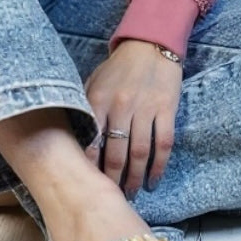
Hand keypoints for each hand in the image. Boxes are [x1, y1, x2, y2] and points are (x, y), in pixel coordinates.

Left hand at [84, 40, 182, 197]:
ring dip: (136, 178)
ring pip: (140, 153)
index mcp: (98, 100)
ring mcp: (145, 108)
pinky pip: (163, 144)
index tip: (87, 185)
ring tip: (131, 194)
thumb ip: (84, 108)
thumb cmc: (117, 67)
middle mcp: (120, 106)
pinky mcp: (166, 109)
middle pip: (115, 154)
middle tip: (111, 197)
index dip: (89, 168)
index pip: (91, 142)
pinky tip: (154, 180)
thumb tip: (74, 139)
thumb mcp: (93, 81)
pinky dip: (159, 166)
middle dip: (113, 180)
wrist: (149, 44)